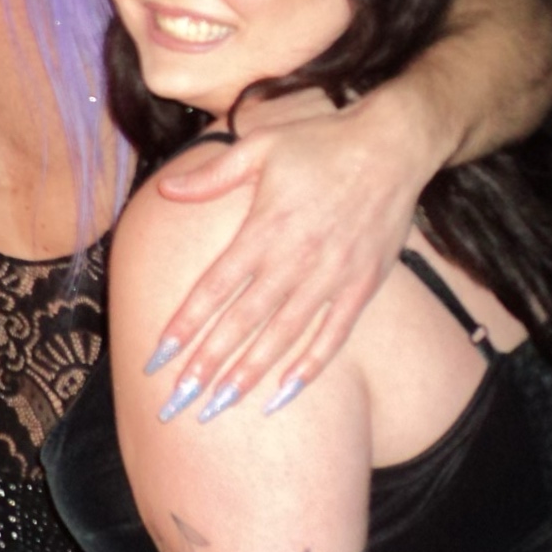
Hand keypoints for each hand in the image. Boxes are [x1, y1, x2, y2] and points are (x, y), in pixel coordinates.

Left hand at [144, 87, 441, 420]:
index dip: (185, 324)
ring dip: (249, 374)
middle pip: (242, 323)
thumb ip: (212, 175)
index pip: (214, 288)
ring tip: (219, 407)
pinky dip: (308, 366)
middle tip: (177, 402)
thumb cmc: (321, 144)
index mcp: (264, 229)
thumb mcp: (260, 146)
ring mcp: (331, 277)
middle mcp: (294, 260)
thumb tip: (166, 189)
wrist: (393, 145)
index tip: (157, 356)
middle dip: (207, 365)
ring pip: (282, 337)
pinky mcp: (362, 286)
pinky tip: (283, 393)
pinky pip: (332, 335)